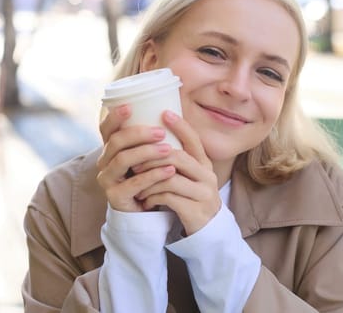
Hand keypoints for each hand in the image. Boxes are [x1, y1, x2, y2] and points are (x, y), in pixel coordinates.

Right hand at [95, 105, 176, 211]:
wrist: (146, 211)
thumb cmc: (150, 177)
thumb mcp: (149, 156)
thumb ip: (152, 138)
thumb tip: (171, 111)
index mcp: (110, 149)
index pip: (106, 129)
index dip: (114, 116)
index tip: (130, 106)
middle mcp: (104, 162)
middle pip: (115, 142)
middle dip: (138, 134)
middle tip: (160, 132)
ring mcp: (107, 180)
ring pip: (122, 161)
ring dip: (146, 152)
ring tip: (168, 149)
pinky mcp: (115, 197)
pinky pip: (134, 183)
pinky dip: (153, 175)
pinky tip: (170, 170)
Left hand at [133, 110, 220, 234]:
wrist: (208, 230)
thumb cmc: (192, 198)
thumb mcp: (190, 176)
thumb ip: (178, 160)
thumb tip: (155, 136)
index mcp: (205, 164)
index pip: (194, 140)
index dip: (180, 125)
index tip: (164, 113)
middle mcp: (207, 176)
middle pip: (178, 158)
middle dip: (152, 157)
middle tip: (134, 162)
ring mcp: (203, 194)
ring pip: (170, 178)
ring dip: (148, 179)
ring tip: (136, 182)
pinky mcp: (195, 211)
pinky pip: (168, 198)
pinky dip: (152, 197)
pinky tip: (144, 200)